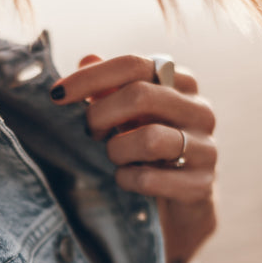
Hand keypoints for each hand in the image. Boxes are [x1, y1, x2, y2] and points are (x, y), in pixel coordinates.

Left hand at [50, 54, 217, 262]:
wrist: (180, 204)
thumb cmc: (146, 151)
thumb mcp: (125, 118)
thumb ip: (108, 89)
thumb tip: (86, 58)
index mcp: (179, 82)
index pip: (133, 64)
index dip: (91, 77)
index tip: (56, 94)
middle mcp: (199, 108)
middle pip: (140, 95)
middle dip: (100, 116)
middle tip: (88, 134)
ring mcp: (205, 146)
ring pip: (149, 138)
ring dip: (116, 151)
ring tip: (112, 158)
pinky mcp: (201, 184)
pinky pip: (152, 178)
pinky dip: (128, 179)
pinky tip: (124, 179)